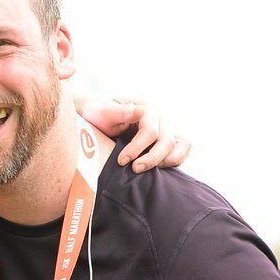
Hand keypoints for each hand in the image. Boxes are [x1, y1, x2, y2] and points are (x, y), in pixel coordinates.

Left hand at [73, 95, 190, 173]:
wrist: (98, 115)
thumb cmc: (98, 113)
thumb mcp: (102, 110)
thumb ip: (119, 111)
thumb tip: (141, 111)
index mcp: (146, 108)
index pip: (150, 131)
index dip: (137, 148)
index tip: (121, 161)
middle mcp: (159, 118)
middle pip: (167, 141)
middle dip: (152, 159)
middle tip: (134, 169)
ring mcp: (165, 128)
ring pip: (179, 146)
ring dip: (165, 161)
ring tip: (146, 172)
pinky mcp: (165, 139)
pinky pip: (182, 148)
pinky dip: (174, 159)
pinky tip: (159, 170)